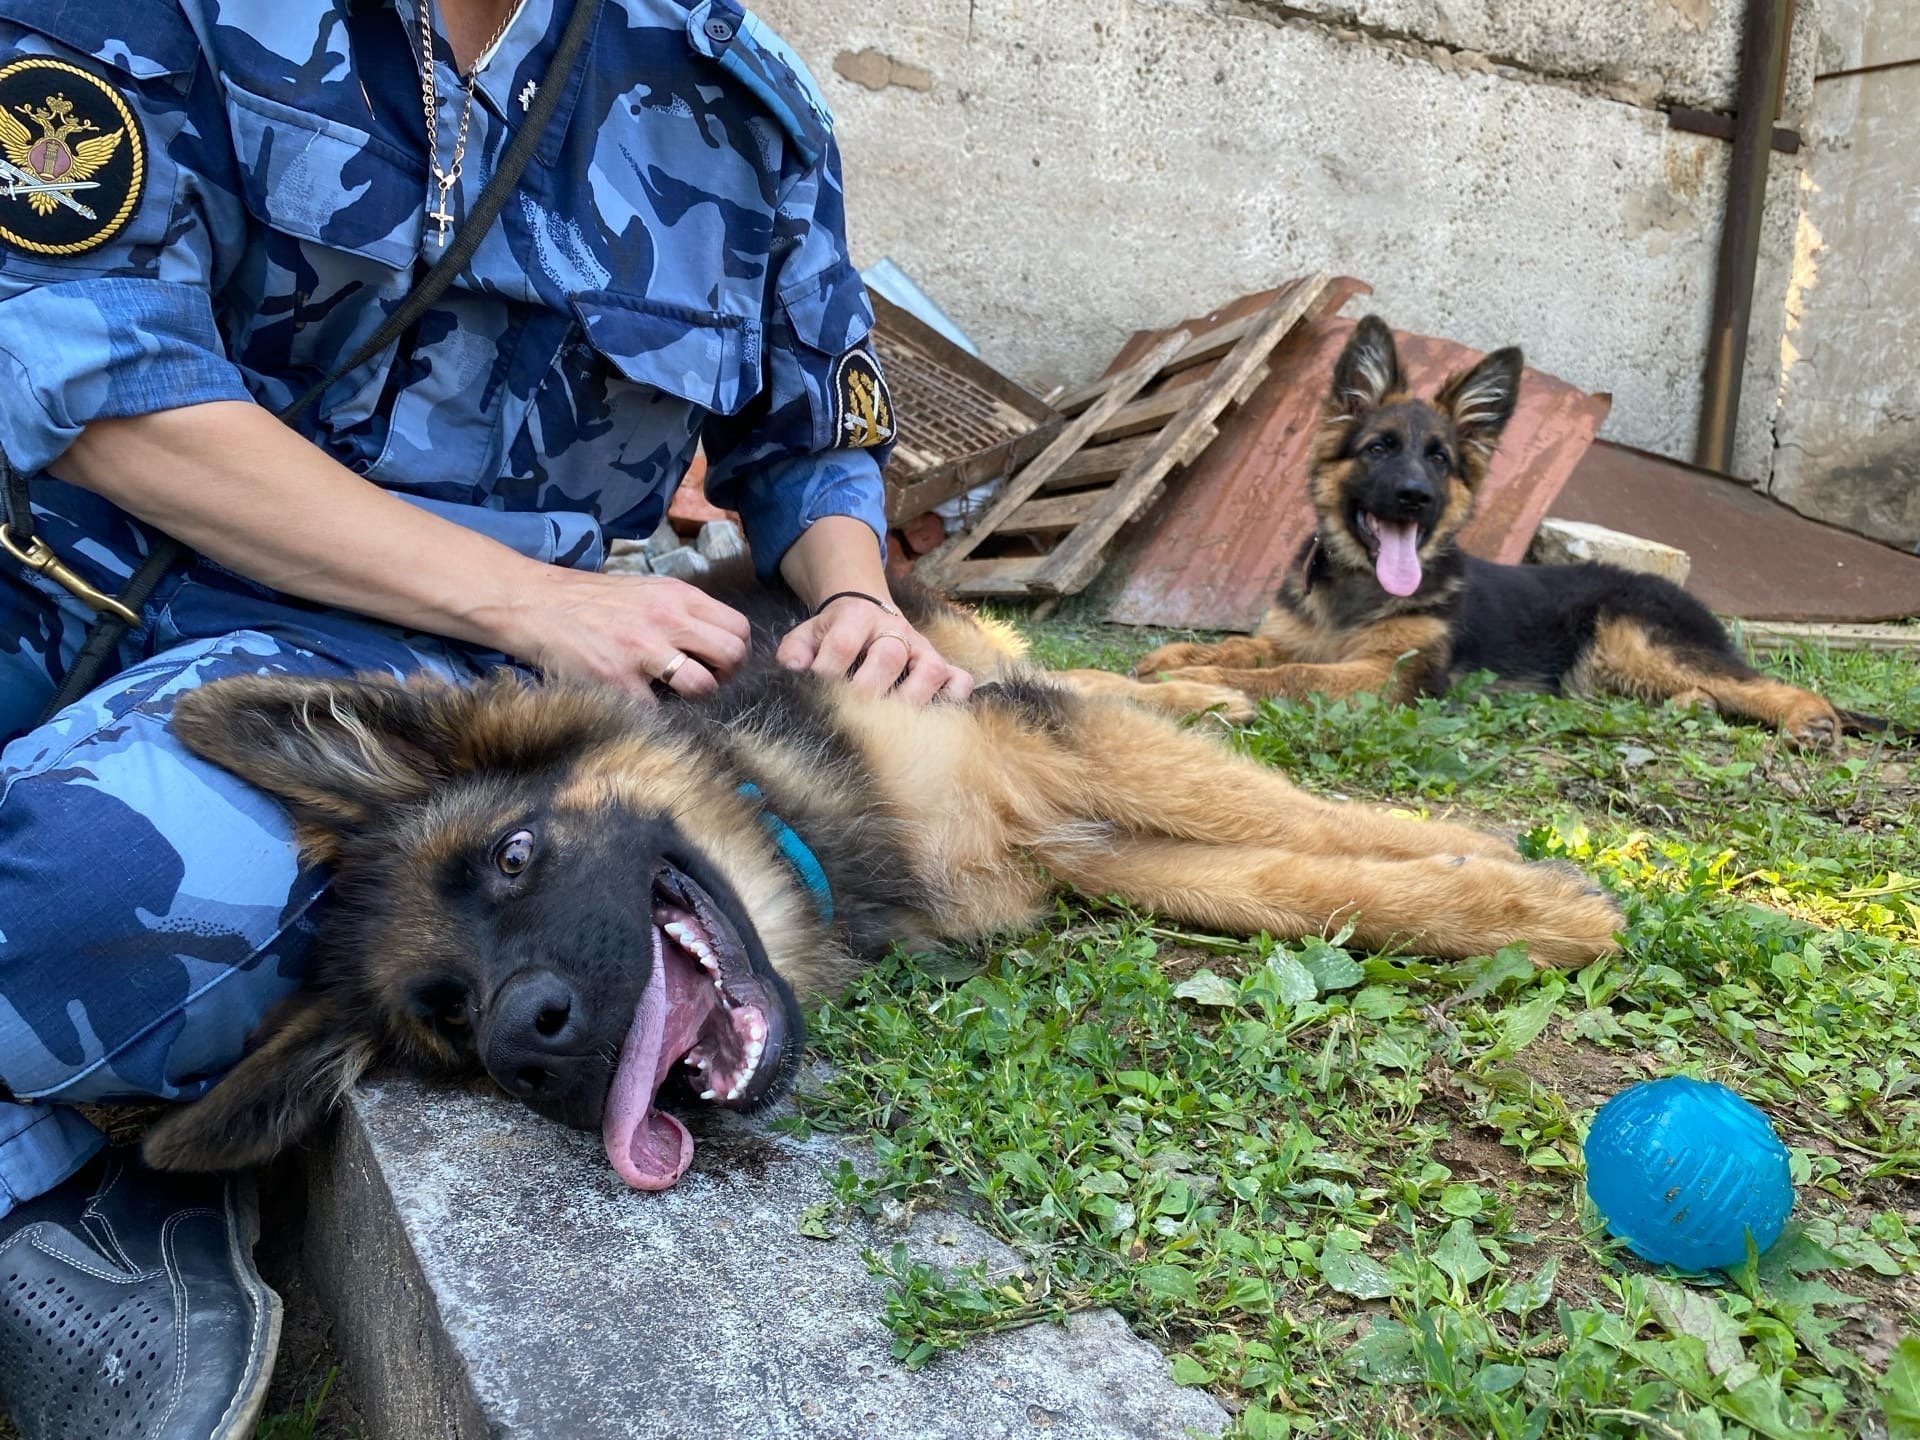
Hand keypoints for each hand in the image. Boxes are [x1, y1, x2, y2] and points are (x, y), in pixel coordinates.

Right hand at [498, 568, 751, 699]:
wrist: (533, 602)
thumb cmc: (591, 599)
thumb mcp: (645, 590)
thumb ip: (681, 611)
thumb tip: (711, 640)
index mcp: (678, 596)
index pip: (739, 627)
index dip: (736, 651)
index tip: (718, 663)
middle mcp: (668, 619)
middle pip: (732, 656)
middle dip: (726, 677)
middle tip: (706, 683)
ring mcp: (643, 650)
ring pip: (703, 686)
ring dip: (696, 699)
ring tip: (677, 697)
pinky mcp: (618, 680)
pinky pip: (656, 710)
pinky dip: (654, 714)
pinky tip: (641, 704)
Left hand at [777, 596, 972, 704]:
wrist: (867, 611)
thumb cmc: (835, 633)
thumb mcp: (807, 634)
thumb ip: (794, 653)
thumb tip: (793, 673)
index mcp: (856, 617)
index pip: (843, 645)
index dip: (828, 673)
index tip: (815, 699)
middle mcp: (895, 629)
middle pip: (889, 656)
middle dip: (869, 692)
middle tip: (852, 720)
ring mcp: (923, 648)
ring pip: (930, 669)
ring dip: (911, 700)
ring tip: (890, 728)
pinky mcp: (943, 663)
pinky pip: (960, 681)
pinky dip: (952, 701)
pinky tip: (931, 721)